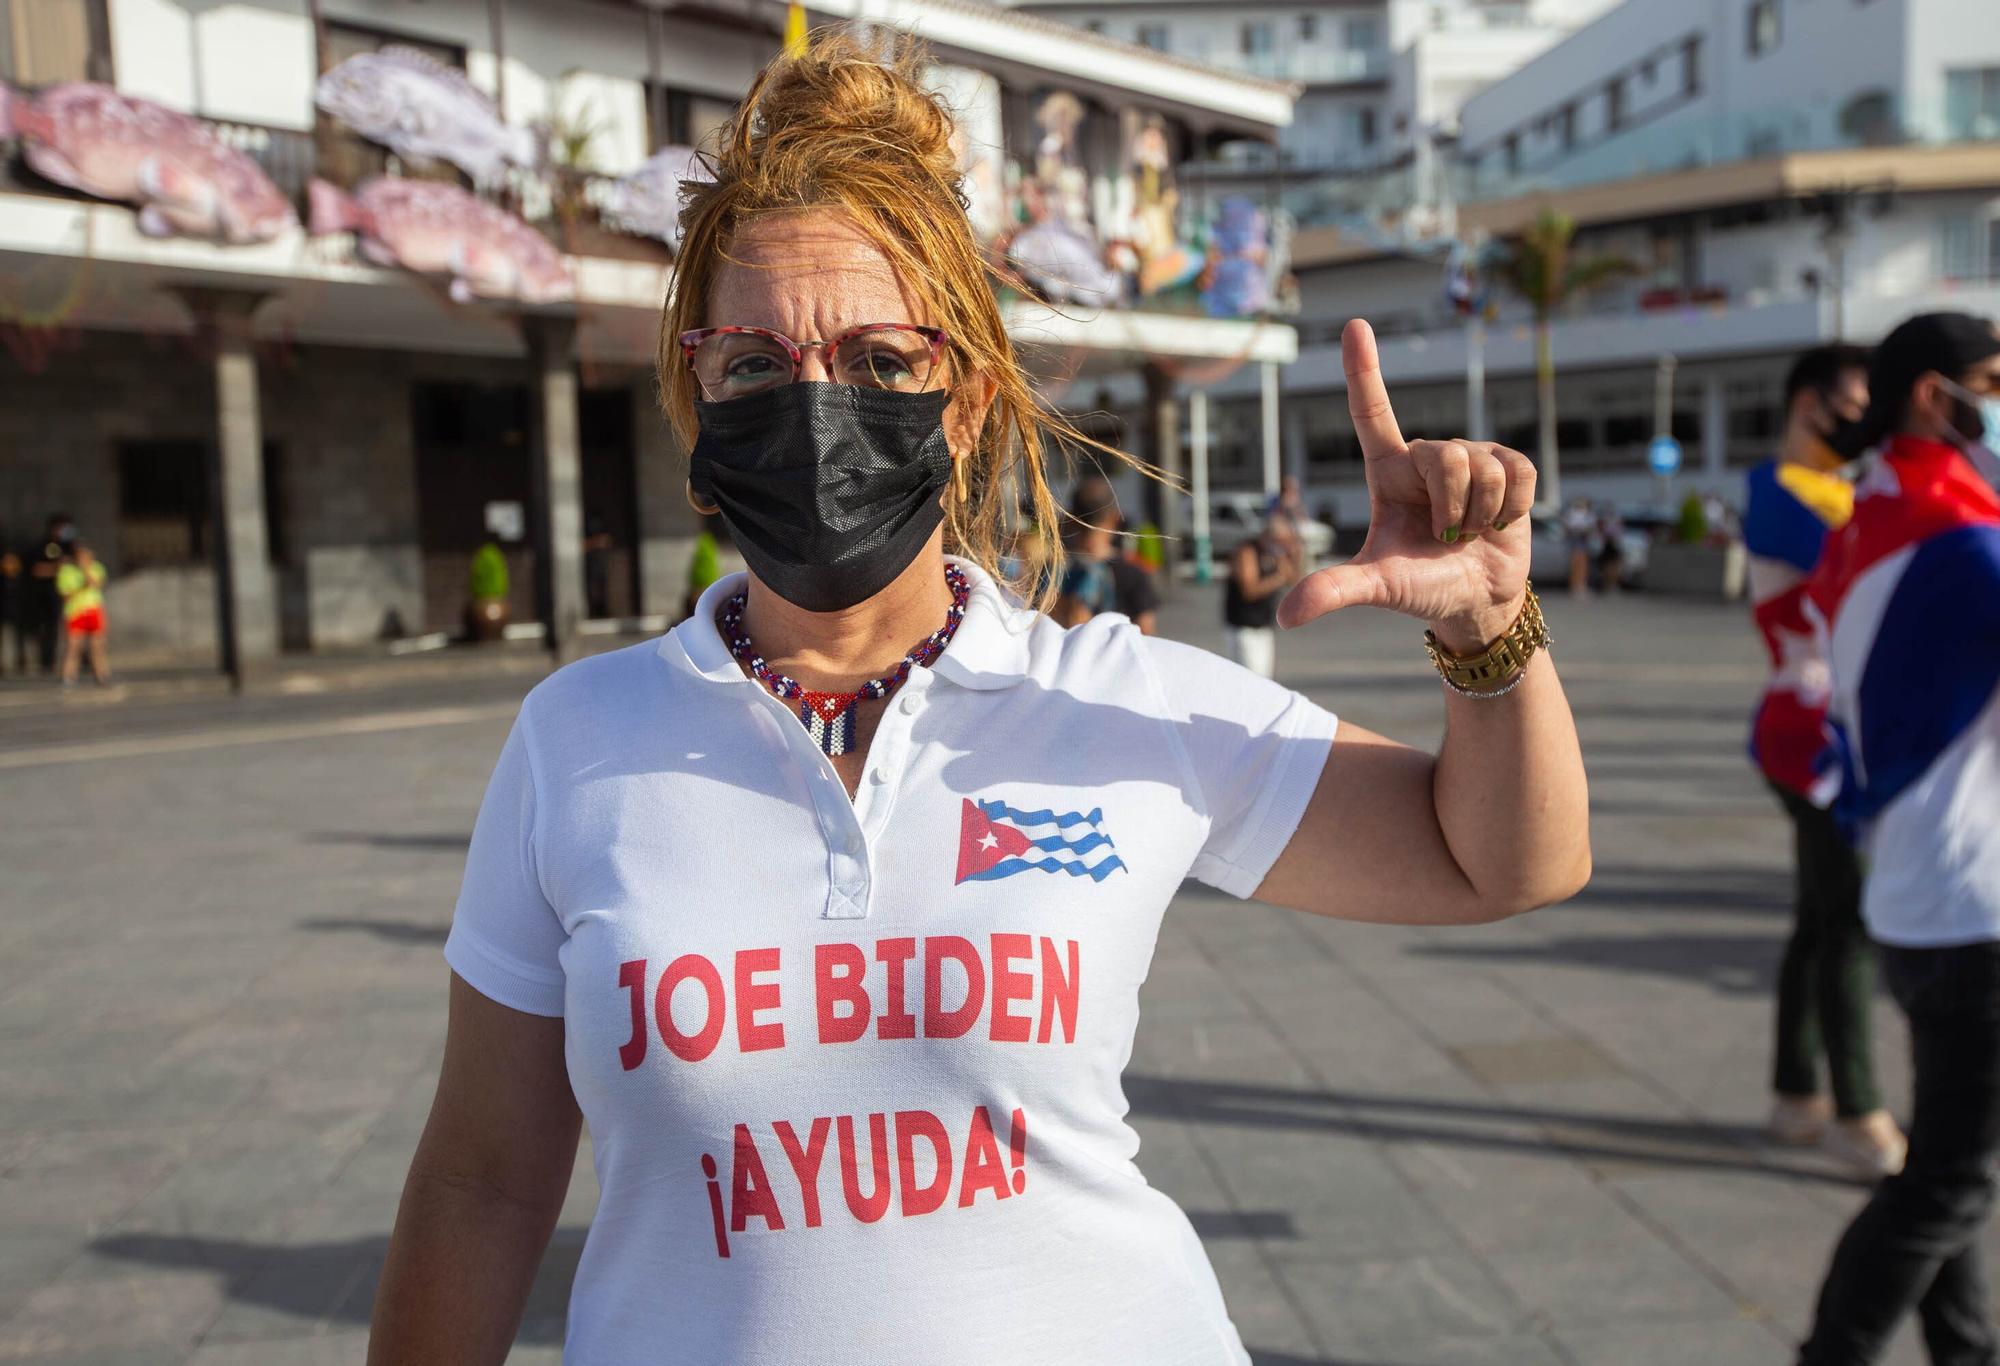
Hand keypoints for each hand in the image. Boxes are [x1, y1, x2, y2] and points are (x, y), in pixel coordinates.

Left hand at [1278, 320, 1534, 651]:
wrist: (1476, 600)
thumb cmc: (1420, 585)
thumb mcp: (1377, 585)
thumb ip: (1335, 592)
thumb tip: (1284, 617)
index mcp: (1387, 470)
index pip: (1372, 411)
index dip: (1364, 369)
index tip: (1355, 325)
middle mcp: (1426, 455)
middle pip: (1447, 459)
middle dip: (1451, 510)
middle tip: (1445, 538)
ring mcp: (1470, 457)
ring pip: (1485, 470)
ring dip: (1480, 515)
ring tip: (1469, 533)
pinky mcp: (1510, 466)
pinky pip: (1520, 474)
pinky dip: (1513, 509)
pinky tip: (1500, 524)